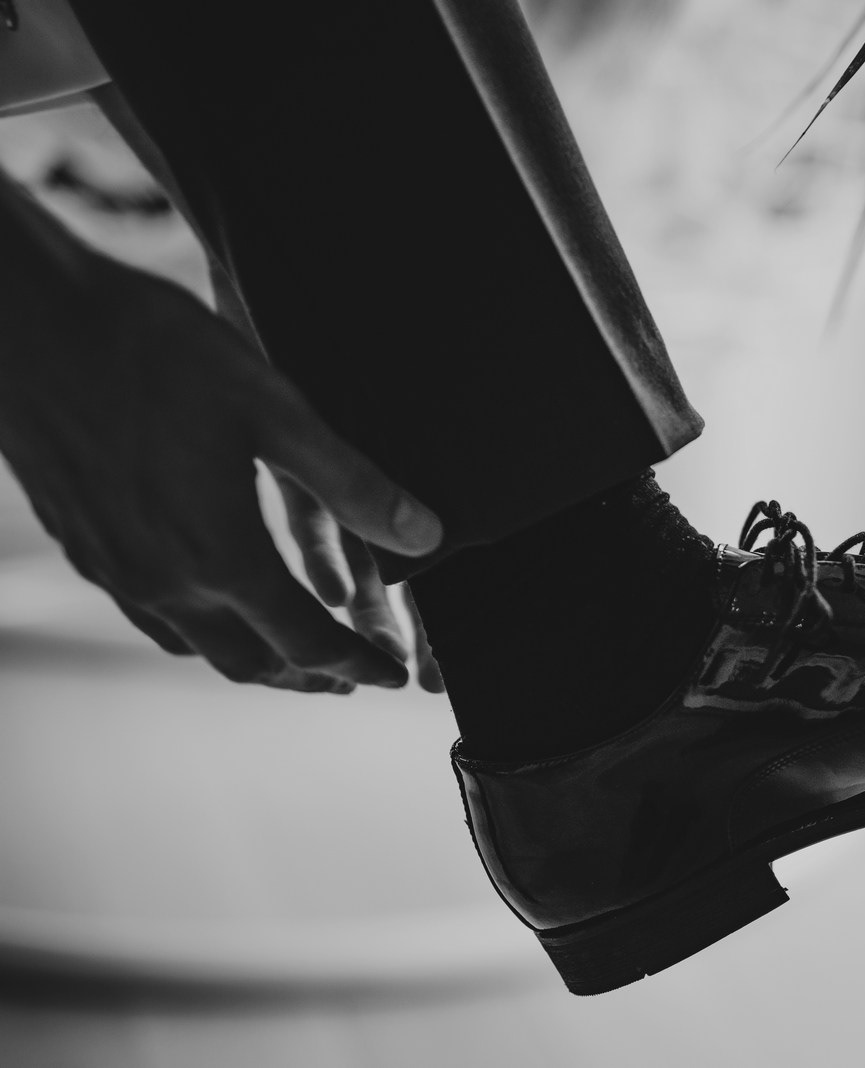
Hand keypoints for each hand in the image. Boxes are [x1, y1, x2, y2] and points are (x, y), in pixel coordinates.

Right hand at [0, 250, 444, 691]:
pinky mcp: (83, 548)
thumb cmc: (154, 352)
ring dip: (257, 659)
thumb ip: (352, 482)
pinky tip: (217, 601)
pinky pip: (154, 617)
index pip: (309, 643)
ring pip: (198, 648)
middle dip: (312, 678)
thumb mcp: (274, 407)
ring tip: (296, 650)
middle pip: (254, 664)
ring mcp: (115, 571)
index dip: (361, 665)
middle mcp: (165, 583)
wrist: (26, 321)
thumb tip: (428, 536)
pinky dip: (203, 630)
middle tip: (354, 676)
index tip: (396, 677)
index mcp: (221, 558)